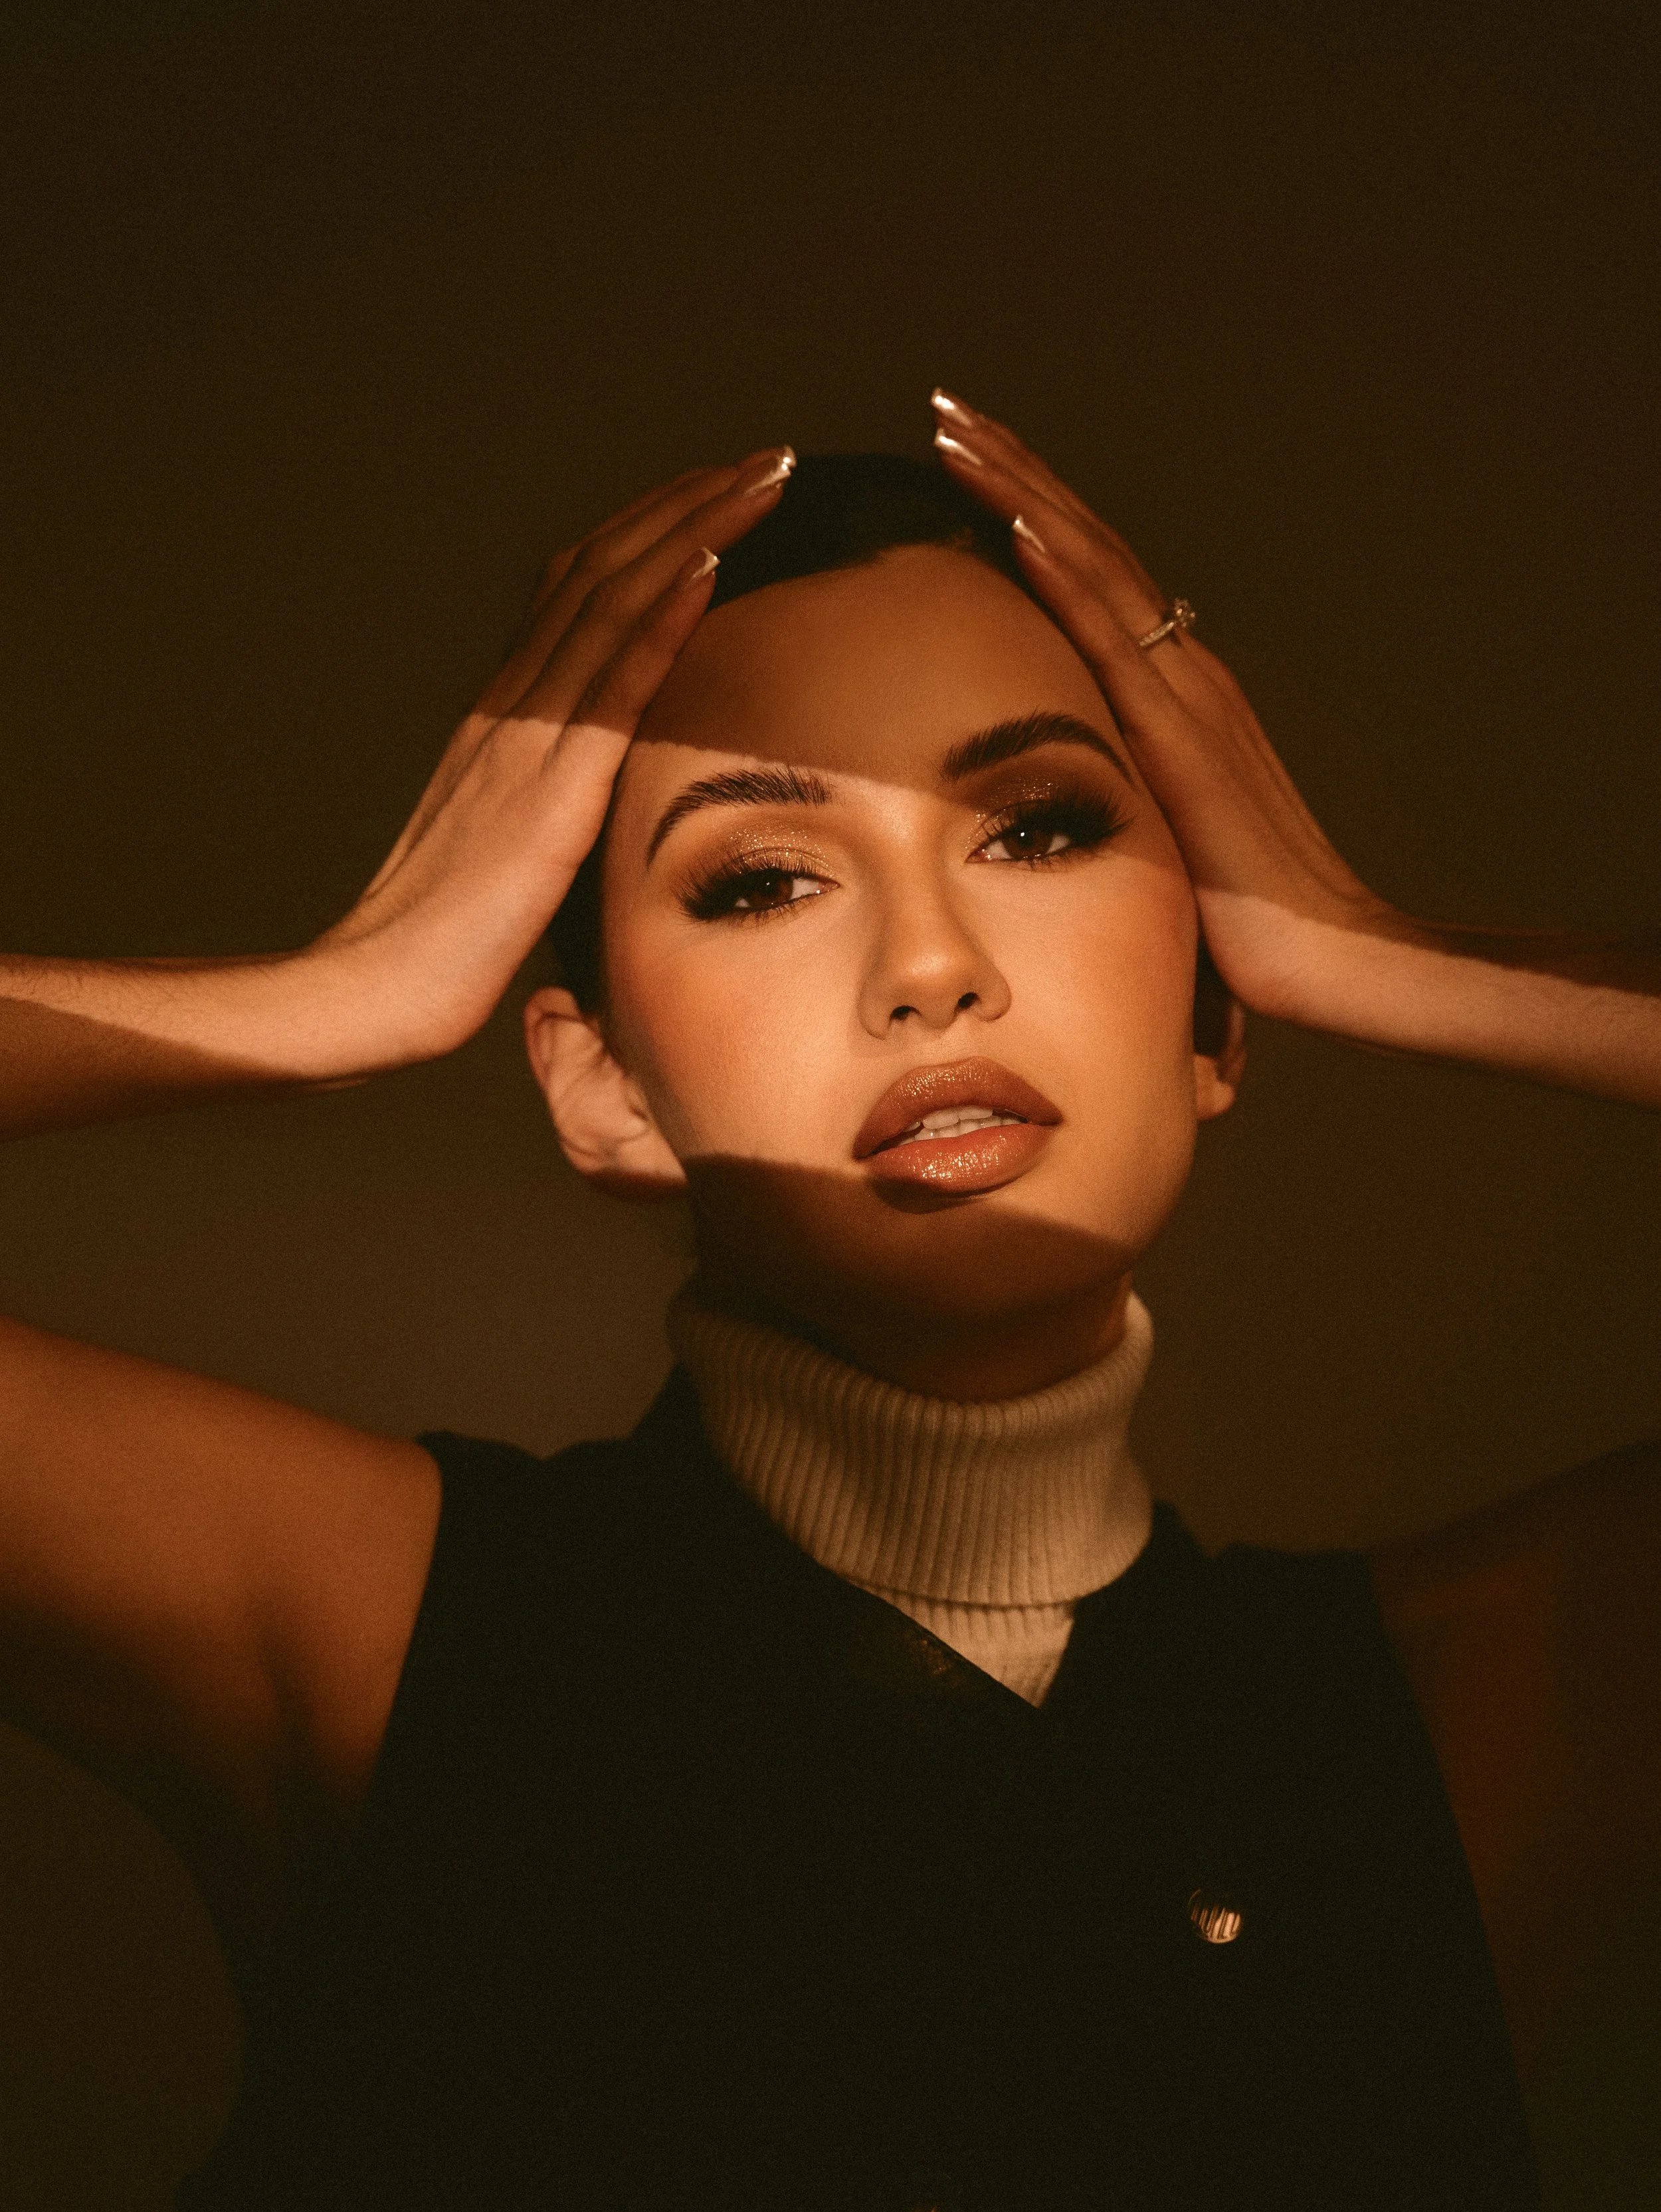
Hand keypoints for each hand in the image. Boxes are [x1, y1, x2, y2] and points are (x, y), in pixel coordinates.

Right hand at [306, 448, 796, 1071]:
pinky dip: (663, 615)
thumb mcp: (510, 856)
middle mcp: (511, 707)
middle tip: (761, 458)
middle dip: (686, 505)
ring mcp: (524, 739)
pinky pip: (612, 683)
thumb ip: (549, 811)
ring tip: (762, 476)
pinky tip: (712, 564)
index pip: (577, 594)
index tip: (712, 496)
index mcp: (503, 720)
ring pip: (612, 599)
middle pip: (601, 569)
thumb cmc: (443, 946)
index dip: (648, 534)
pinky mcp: (548, 790)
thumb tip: (596, 804)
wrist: (379, 987)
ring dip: (693, 528)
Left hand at [929, 393, 1397, 1024]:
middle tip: (946, 409)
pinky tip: (1016, 525)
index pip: (1093, 576)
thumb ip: (1124, 801)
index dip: (1032, 511)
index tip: (968, 459)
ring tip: (956, 433)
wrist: (1329, 956)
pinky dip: (1065, 576)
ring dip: (1022, 494)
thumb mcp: (1168, 840)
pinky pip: (1112, 640)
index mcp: (1178, 693)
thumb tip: (1055, 810)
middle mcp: (1185, 671)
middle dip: (1015, 472)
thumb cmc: (1248, 922)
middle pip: (1087, 545)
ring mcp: (1187, 694)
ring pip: (1092, 566)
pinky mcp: (1180, 736)